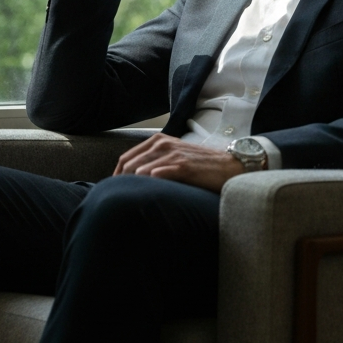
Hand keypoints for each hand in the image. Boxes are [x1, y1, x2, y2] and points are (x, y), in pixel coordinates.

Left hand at [113, 133, 244, 192]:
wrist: (228, 166)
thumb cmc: (200, 165)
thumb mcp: (174, 156)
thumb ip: (155, 161)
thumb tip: (133, 178)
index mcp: (158, 140)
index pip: (126, 158)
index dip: (116, 176)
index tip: (114, 191)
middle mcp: (163, 144)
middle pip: (129, 165)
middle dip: (120, 184)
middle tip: (117, 201)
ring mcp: (173, 154)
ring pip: (140, 170)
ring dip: (132, 187)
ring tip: (127, 202)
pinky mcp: (183, 166)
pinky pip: (159, 174)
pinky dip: (149, 183)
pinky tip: (146, 194)